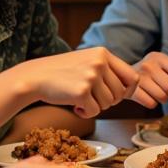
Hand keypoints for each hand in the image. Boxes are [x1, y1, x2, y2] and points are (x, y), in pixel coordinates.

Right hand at [25, 47, 139, 117]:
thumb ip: (108, 70)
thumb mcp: (88, 61)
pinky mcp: (81, 91)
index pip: (132, 75)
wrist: (35, 76)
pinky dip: (85, 113)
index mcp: (103, 53)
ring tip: (81, 100)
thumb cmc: (63, 72)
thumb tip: (132, 88)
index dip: (129, 90)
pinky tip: (75, 106)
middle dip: (108, 101)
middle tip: (92, 99)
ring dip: (96, 107)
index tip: (120, 96)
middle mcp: (99, 62)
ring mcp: (91, 76)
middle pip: (120, 93)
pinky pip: (94, 111)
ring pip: (108, 104)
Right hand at [131, 51, 167, 108]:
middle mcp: (148, 66)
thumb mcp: (159, 65)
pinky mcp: (132, 91)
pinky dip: (153, 103)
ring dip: (165, 99)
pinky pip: (151, 103)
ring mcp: (139, 79)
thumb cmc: (147, 72)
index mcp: (157, 57)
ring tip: (160, 94)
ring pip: (162, 96)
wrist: (120, 74)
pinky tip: (149, 97)